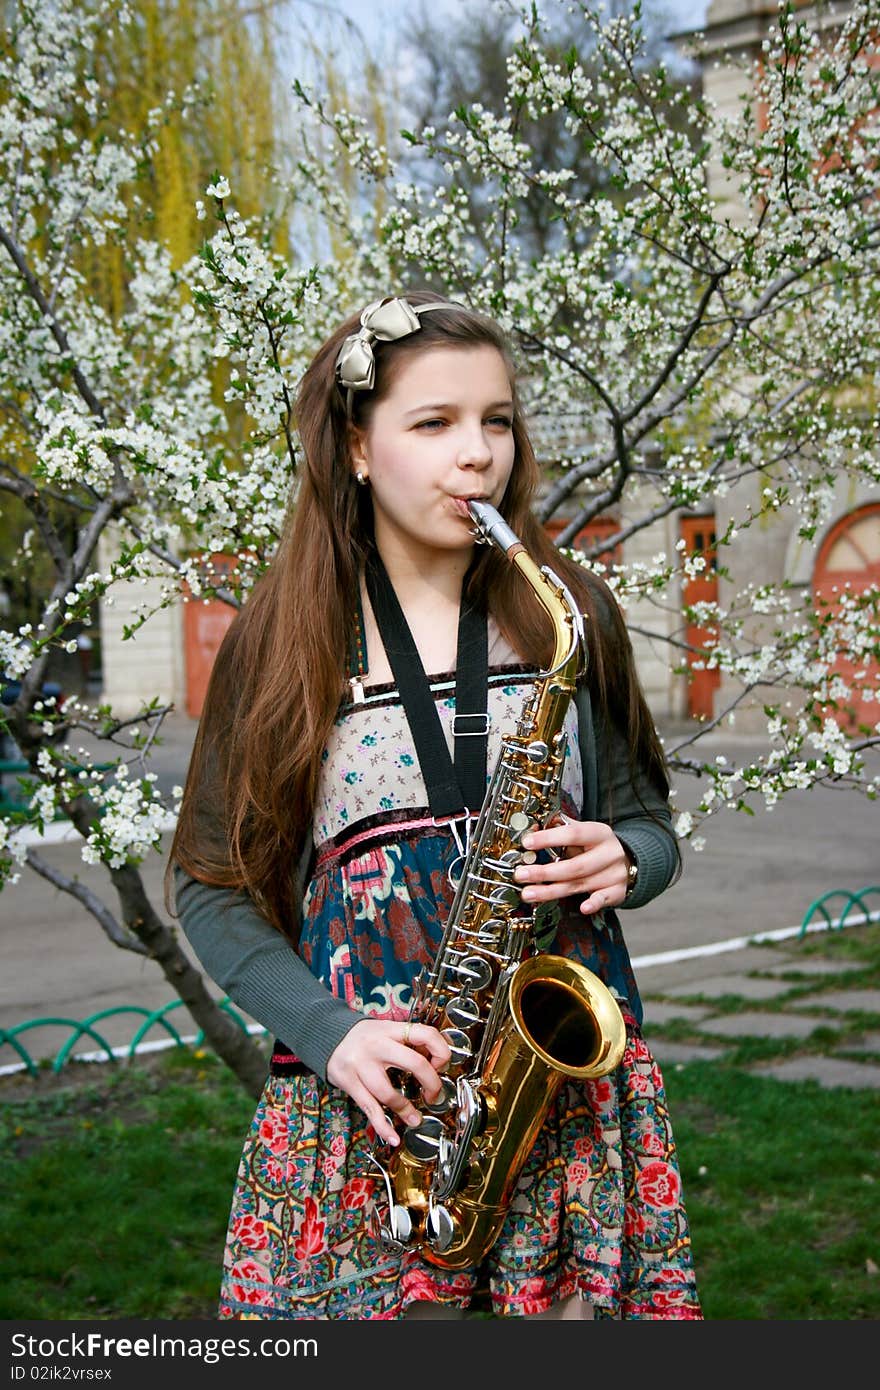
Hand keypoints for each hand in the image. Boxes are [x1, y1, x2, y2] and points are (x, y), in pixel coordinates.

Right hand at [326, 1017, 450, 1147]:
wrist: (324, 1033)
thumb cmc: (362, 1036)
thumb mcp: (386, 1029)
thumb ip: (407, 1042)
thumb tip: (435, 1060)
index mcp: (391, 1030)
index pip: (425, 1034)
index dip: (440, 1051)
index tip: (441, 1065)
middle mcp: (377, 1046)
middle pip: (414, 1063)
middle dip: (432, 1083)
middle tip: (434, 1094)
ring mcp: (362, 1065)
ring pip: (390, 1092)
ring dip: (406, 1110)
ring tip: (415, 1119)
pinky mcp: (350, 1083)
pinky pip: (369, 1108)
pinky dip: (382, 1126)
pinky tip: (393, 1137)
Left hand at [513, 815, 631, 916]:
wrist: (628, 861)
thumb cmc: (597, 846)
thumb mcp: (584, 833)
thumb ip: (561, 830)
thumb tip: (534, 827)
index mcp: (599, 833)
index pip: (573, 834)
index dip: (549, 838)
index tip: (528, 843)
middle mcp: (609, 853)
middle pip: (575, 865)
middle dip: (545, 872)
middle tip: (521, 874)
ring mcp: (614, 873)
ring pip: (580, 884)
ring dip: (551, 891)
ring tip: (528, 893)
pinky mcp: (617, 891)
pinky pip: (603, 899)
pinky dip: (593, 904)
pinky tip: (583, 908)